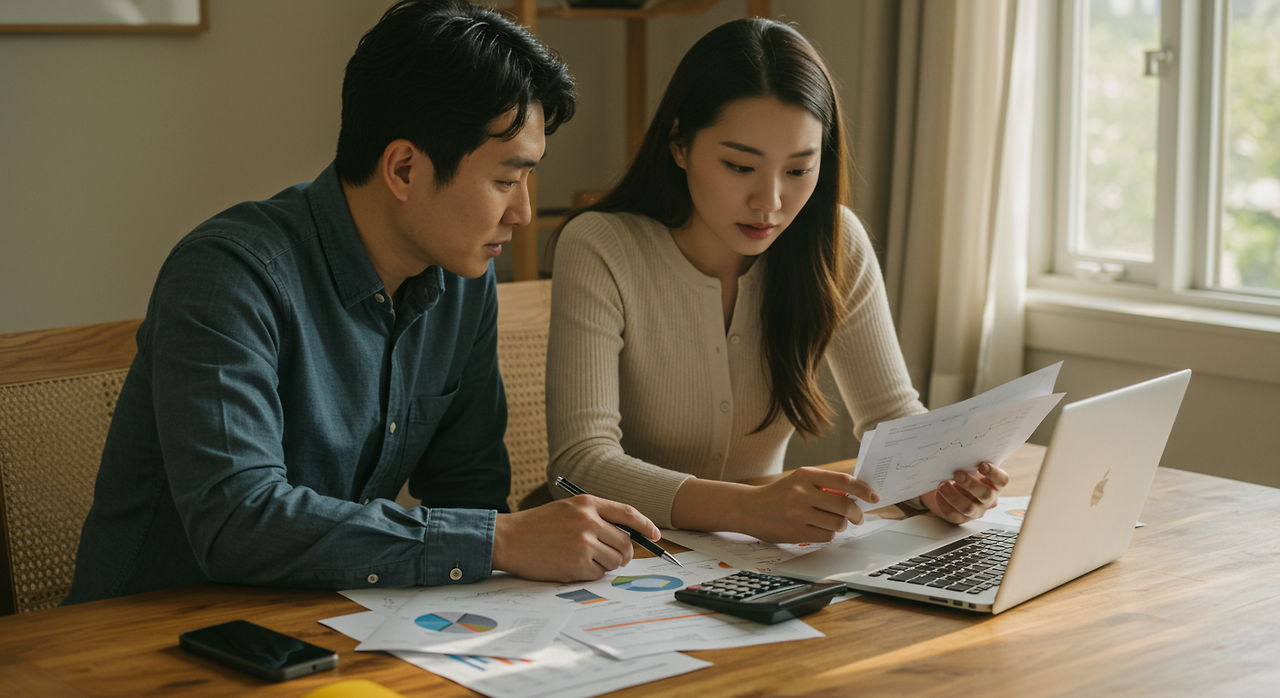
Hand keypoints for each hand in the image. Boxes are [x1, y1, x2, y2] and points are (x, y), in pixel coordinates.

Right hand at [491, 495, 659, 582]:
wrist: (509, 539)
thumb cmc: (537, 526)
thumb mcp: (568, 509)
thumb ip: (596, 516)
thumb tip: (626, 535)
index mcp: (588, 503)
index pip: (628, 513)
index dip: (646, 525)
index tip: (655, 535)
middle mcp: (589, 521)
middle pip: (626, 542)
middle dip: (624, 553)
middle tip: (613, 557)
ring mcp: (584, 543)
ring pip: (615, 560)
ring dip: (606, 564)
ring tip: (584, 560)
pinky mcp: (577, 564)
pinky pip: (599, 574)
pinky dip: (591, 574)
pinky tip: (573, 566)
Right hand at [739, 467, 879, 543]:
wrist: (748, 508)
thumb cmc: (778, 494)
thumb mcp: (799, 481)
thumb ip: (824, 485)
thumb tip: (857, 494)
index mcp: (805, 475)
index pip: (844, 480)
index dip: (863, 490)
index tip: (873, 496)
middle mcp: (801, 492)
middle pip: (844, 505)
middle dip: (857, 514)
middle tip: (858, 517)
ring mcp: (797, 513)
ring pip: (837, 523)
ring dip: (841, 525)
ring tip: (833, 522)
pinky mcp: (795, 532)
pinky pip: (825, 537)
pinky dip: (828, 535)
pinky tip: (819, 530)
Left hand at [921, 461, 1008, 523]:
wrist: (945, 489)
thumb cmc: (961, 474)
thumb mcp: (967, 467)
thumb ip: (969, 462)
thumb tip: (960, 452)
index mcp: (993, 484)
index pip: (1001, 480)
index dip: (994, 473)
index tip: (982, 465)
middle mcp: (987, 499)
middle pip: (985, 495)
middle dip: (971, 484)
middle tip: (958, 474)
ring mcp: (975, 511)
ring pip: (968, 508)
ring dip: (954, 496)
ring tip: (943, 485)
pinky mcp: (960, 518)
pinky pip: (953, 514)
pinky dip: (944, 504)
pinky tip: (938, 494)